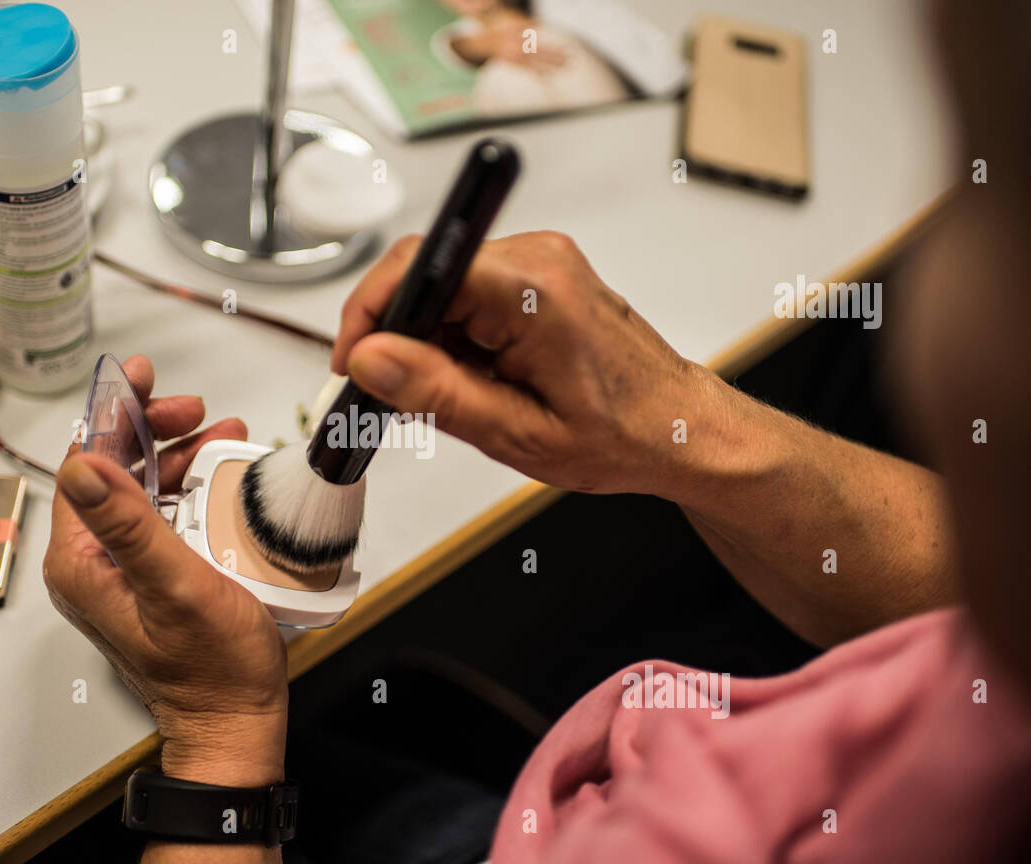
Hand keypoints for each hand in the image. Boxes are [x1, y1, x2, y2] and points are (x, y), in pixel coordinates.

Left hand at [43, 355, 286, 786]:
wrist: (236, 721)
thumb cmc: (211, 669)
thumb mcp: (173, 586)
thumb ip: (128, 525)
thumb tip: (82, 465)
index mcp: (82, 563)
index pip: (83, 465)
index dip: (110, 413)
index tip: (139, 377)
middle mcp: (94, 564)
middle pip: (112, 470)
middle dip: (152, 429)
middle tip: (194, 409)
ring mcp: (123, 571)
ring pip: (141, 488)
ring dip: (178, 454)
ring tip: (221, 433)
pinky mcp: (154, 578)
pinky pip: (165, 515)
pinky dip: (192, 486)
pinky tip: (222, 474)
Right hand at [332, 231, 717, 496]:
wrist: (677, 427)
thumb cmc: (621, 434)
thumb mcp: (517, 432)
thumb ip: (437, 393)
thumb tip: (374, 358)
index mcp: (533, 292)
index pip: (420, 267)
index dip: (372, 312)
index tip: (354, 360)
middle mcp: (538, 260)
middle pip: (426, 272)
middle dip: (395, 332)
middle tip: (391, 392)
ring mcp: (540, 262)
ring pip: (443, 284)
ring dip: (427, 338)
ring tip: (450, 395)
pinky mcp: (539, 273)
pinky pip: (470, 290)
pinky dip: (453, 333)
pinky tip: (470, 376)